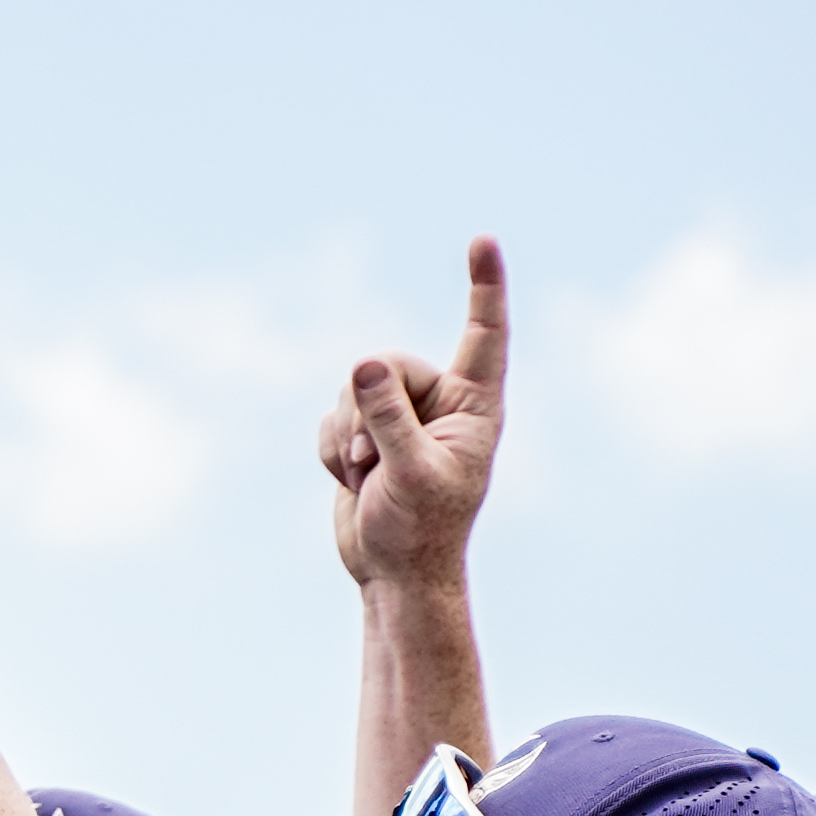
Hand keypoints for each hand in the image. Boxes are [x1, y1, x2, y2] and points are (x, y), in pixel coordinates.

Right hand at [323, 237, 508, 594]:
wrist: (392, 574)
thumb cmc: (419, 531)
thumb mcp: (408, 473)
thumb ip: (388, 417)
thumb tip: (363, 364)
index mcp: (473, 405)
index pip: (484, 334)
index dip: (484, 287)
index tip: (482, 240)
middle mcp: (439, 402)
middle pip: (387, 362)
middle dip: (365, 406)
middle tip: (371, 458)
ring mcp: (399, 416)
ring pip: (352, 389)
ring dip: (346, 436)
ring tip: (365, 477)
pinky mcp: (364, 434)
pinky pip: (331, 416)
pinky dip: (331, 450)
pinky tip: (351, 481)